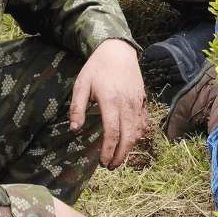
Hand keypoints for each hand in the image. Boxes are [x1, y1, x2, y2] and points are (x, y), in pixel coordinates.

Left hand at [70, 38, 146, 167]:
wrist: (118, 50)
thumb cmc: (97, 67)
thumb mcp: (81, 85)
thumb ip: (77, 108)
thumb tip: (74, 130)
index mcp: (111, 101)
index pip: (112, 133)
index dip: (108, 151)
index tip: (102, 162)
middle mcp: (127, 104)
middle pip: (128, 137)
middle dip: (120, 156)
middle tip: (111, 166)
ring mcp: (138, 103)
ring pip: (138, 132)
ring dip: (130, 148)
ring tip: (119, 157)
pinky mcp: (143, 101)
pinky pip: (143, 123)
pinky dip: (138, 135)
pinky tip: (130, 141)